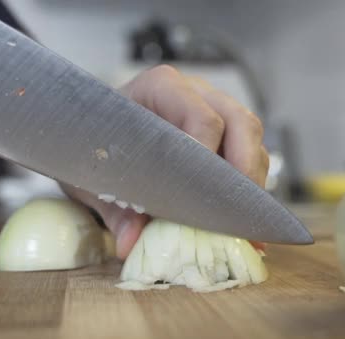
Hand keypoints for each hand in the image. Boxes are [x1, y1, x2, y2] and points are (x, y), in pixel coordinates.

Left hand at [63, 65, 269, 258]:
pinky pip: (252, 156)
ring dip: (250, 181)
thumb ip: (113, 209)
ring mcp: (215, 111)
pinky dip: (248, 190)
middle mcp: (196, 94)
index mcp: (161, 88)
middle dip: (244, 170)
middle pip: (241, 123)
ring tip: (239, 222)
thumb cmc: (93, 144)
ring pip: (252, 139)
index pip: (202, 117)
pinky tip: (240, 223)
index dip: (208, 156)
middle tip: (234, 211)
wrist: (92, 134)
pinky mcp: (225, 136)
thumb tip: (130, 243)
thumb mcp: (95, 177)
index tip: (200, 193)